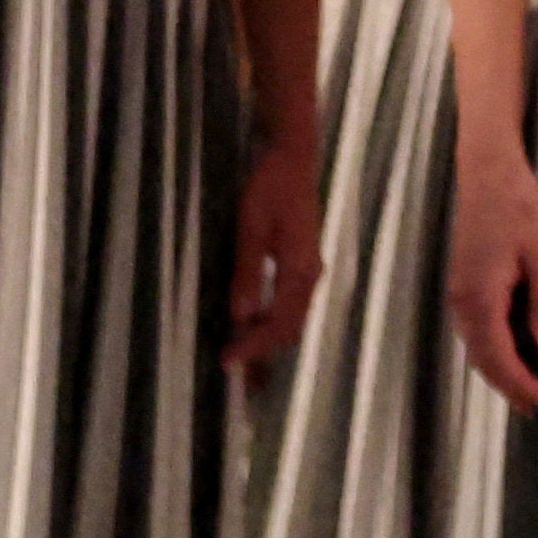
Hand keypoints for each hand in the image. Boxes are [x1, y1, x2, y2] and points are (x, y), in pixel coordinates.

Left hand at [223, 133, 324, 375]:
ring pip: (292, 318)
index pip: (279, 322)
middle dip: (264, 355)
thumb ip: (248, 271)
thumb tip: (240, 314)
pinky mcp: (302, 263)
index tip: (226, 363)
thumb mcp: (251, 228)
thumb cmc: (270, 188)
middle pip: (291, 327)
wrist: (294, 157)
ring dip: (269, 342)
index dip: (253, 347)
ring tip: (245, 364)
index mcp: (301, 269)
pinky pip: (290, 305)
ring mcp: (309, 269)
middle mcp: (311, 274)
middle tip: (236, 380)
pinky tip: (253, 327)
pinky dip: (273, 323)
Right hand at [449, 138, 537, 418]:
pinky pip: (476, 329)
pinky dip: (493, 348)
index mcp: (480, 298)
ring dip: (500, 370)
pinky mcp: (463, 284)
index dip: (520, 385)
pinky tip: (514, 351)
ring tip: (529, 388)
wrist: (486, 171)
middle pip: (482, 359)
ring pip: (476, 346)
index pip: (498, 358)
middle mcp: (461, 302)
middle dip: (509, 386)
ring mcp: (458, 294)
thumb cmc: (518, 205)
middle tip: (537, 407)